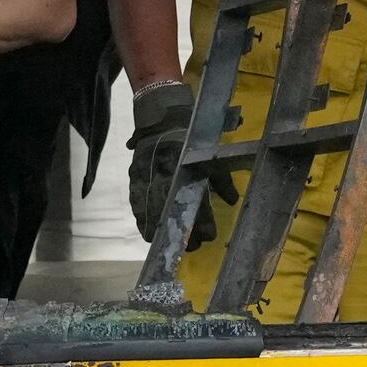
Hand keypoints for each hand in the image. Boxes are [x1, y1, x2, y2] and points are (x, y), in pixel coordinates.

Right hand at [127, 82, 239, 250]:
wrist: (161, 121)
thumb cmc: (191, 141)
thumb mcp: (211, 157)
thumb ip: (222, 179)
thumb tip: (233, 201)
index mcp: (185, 166)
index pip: (194, 198)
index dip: (203, 220)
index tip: (210, 235)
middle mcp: (163, 172)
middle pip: (171, 208)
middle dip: (181, 230)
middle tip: (192, 246)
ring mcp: (145, 175)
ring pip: (150, 209)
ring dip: (160, 230)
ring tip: (168, 243)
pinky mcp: (133, 178)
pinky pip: (135, 204)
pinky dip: (142, 220)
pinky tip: (148, 232)